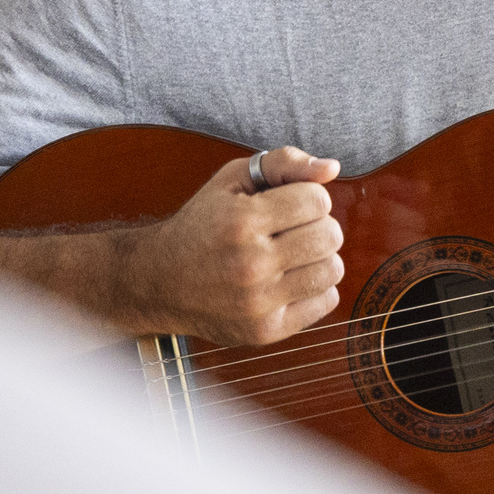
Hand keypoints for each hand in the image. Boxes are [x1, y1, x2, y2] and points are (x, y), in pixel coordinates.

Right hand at [118, 149, 343, 345]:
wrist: (160, 281)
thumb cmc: (203, 224)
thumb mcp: (232, 179)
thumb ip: (284, 163)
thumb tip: (332, 168)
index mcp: (242, 221)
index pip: (317, 201)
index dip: (309, 197)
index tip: (291, 204)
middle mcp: (250, 264)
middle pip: (330, 235)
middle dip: (319, 225)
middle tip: (294, 228)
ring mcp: (258, 303)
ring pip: (332, 269)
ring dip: (320, 257)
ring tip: (295, 253)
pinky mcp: (266, 331)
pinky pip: (326, 302)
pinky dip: (317, 288)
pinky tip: (291, 279)